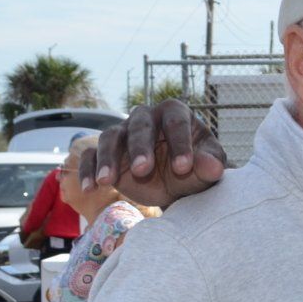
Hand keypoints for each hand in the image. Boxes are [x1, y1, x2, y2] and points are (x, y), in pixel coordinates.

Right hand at [81, 99, 227, 207]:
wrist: (176, 184)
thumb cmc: (195, 169)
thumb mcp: (207, 169)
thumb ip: (210, 165)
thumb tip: (214, 166)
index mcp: (175, 113)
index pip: (176, 123)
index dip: (180, 144)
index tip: (183, 168)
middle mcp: (146, 117)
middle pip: (139, 125)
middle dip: (140, 147)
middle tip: (142, 170)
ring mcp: (122, 132)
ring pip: (110, 137)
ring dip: (107, 159)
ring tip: (107, 181)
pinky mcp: (105, 152)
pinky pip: (90, 155)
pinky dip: (88, 170)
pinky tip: (90, 188)